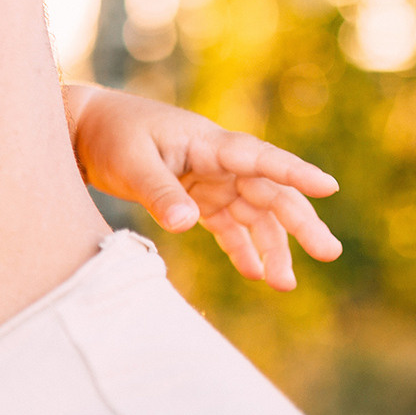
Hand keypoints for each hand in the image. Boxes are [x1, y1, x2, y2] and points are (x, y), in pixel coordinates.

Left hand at [66, 85, 341, 290]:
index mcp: (209, 143)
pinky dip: (241, 249)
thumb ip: (160, 192)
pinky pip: (228, 226)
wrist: (86, 131)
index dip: (294, 172)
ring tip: (284, 283)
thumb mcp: (132, 163)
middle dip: (299, 223)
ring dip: (272, 247)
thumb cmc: (111, 135)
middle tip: (329, 253)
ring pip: (254, 215)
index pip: (259, 158)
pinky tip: (255, 273)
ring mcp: (211, 181)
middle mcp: (219, 162)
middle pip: (269, 192)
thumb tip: (187, 224)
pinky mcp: (197, 198)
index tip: (329, 187)